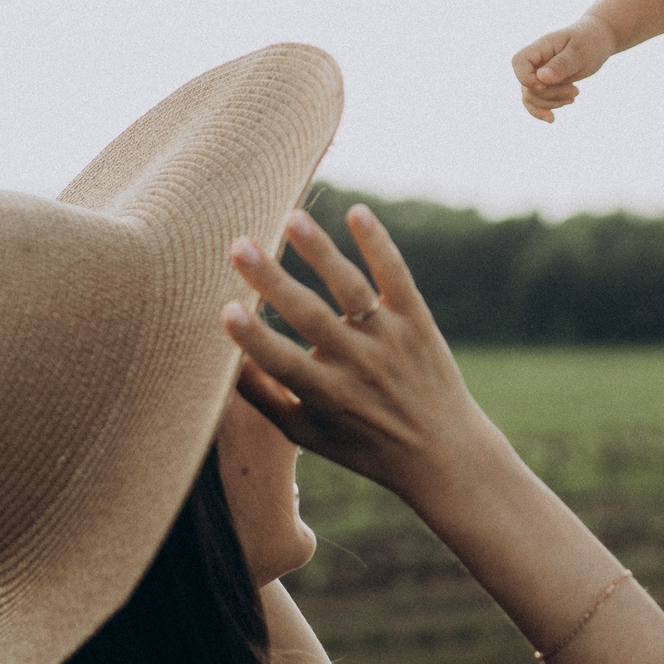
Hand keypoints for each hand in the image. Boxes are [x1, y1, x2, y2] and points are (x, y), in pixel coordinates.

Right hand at [223, 206, 506, 502]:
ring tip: (292, 218)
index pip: (283, 363)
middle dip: (272, 280)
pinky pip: (396, 274)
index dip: (253, 338)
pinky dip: (378, 243)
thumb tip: (220, 360)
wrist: (443, 451)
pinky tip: (357, 212)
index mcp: (326, 395)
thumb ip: (264, 398)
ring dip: (320, 251)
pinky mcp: (416, 319)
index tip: (226, 308)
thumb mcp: (307, 434)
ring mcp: (390, 337)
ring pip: (351, 286)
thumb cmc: (363, 443)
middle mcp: (358, 363)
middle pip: (309, 316)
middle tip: (239, 245)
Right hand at [513, 17, 617, 121]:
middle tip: (575, 91)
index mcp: (541, 47)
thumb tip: (541, 78)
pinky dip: (542, 111)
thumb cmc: (590, 41)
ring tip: (574, 95)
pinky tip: (552, 119)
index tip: (546, 85)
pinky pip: (536, 101)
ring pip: (531, 97)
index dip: (526, 78)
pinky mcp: (546, 84)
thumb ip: (561, 64)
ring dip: (552, 103)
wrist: (597, 41)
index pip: (519, 62)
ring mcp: (539, 73)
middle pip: (527, 86)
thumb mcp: (580, 52)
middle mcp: (537, 61)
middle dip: (550, 95)